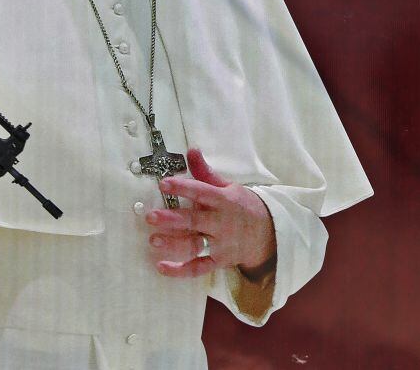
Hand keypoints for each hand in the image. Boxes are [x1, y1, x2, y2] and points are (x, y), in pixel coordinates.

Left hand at [146, 148, 276, 277]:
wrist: (268, 234)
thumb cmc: (242, 206)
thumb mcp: (228, 187)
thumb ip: (206, 172)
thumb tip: (191, 150)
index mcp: (224, 201)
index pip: (201, 192)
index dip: (183, 188)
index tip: (164, 184)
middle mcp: (222, 223)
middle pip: (195, 221)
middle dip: (172, 219)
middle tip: (151, 216)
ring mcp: (221, 244)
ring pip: (195, 245)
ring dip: (173, 244)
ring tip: (153, 240)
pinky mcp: (219, 262)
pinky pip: (198, 268)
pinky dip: (180, 270)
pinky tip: (162, 266)